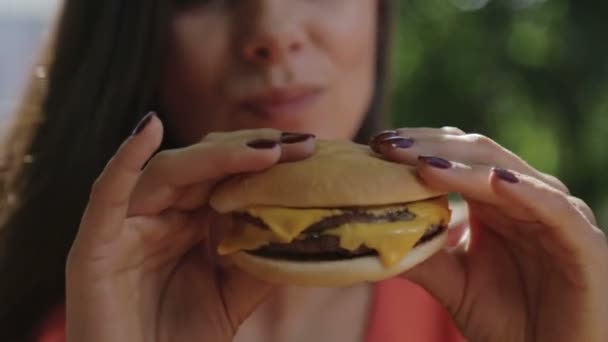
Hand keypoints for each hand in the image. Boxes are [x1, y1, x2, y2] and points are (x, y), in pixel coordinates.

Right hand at [65, 112, 315, 341]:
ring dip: (216, 156)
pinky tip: (149, 129)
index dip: (265, 159)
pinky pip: (106, 196)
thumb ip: (258, 262)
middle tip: (303, 143)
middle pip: (203, 165)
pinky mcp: (95, 246)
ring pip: (168, 173)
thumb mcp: (232, 298)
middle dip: (252, 149)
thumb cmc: (177, 341)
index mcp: (186, 223)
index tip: (311, 150)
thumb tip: (302, 228)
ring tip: (266, 150)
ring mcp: (125, 227)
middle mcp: (157, 216)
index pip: (226, 176)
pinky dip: (124, 160)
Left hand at [371, 128, 607, 341]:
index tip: (375, 146)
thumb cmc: (508, 320)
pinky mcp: (584, 243)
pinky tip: (494, 183)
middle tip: (387, 145)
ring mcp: (556, 216)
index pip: (455, 157)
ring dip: (465, 166)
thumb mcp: (454, 282)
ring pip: (509, 175)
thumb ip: (421, 254)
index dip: (418, 148)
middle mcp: (525, 198)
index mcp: (496, 201)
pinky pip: (555, 210)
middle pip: (476, 155)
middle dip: (430, 149)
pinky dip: (527, 193)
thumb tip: (370, 233)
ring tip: (423, 163)